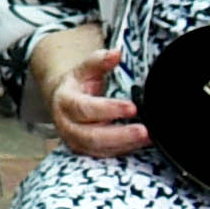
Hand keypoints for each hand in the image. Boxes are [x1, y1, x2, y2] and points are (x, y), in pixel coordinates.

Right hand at [43, 45, 146, 159]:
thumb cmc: (78, 86)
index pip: (85, 108)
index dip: (109, 109)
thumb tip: (116, 53)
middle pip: (91, 135)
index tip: (132, 107)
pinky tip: (140, 143)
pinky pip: (104, 154)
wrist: (62, 103)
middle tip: (144, 130)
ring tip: (147, 137)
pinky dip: (123, 150)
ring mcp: (75, 140)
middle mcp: (67, 124)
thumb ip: (99, 61)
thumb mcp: (85, 70)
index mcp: (65, 102)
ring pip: (98, 149)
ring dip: (124, 145)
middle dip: (120, 135)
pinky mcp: (85, 150)